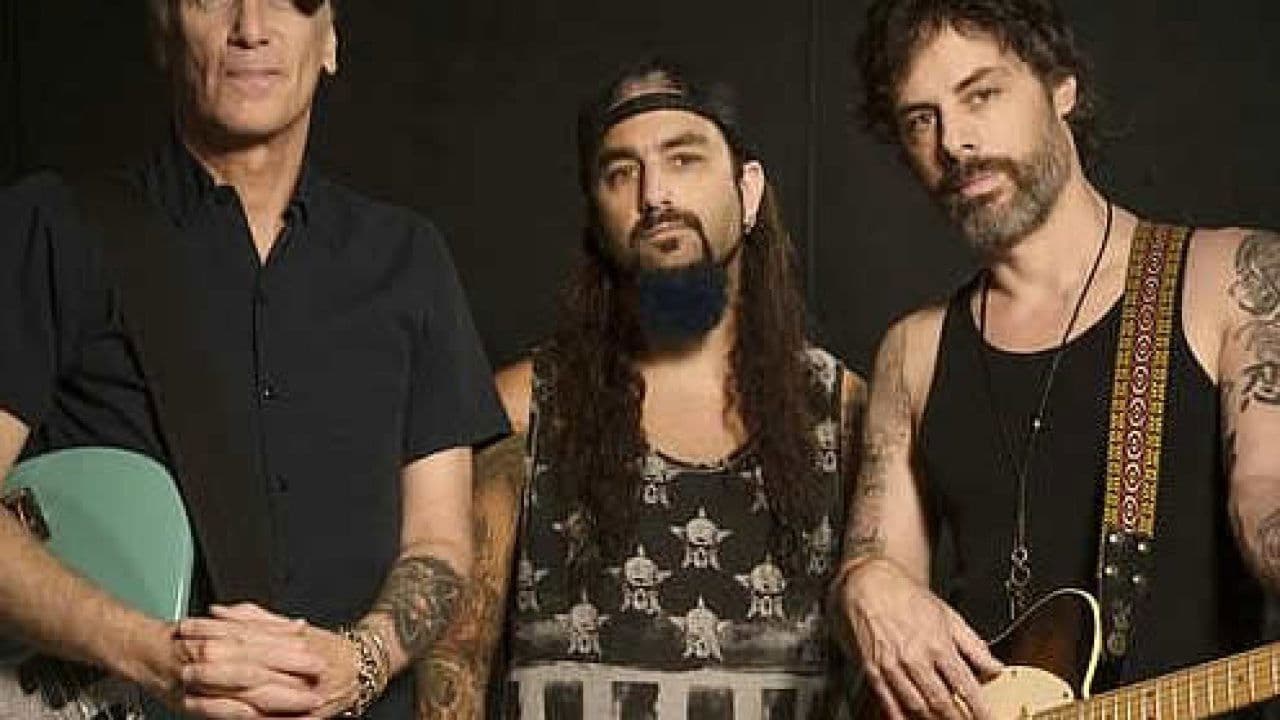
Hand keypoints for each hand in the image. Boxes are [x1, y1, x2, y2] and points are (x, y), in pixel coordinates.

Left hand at [176, 602, 359, 718]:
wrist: (364, 667)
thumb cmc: (326, 648)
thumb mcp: (292, 627)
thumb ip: (255, 618)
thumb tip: (218, 611)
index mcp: (290, 640)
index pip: (246, 633)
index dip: (214, 632)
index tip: (188, 630)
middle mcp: (296, 665)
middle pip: (249, 664)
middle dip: (214, 667)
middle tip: (186, 664)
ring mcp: (299, 693)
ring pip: (256, 695)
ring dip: (222, 696)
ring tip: (193, 694)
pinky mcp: (304, 716)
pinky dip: (245, 718)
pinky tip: (224, 716)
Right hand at [835, 558, 1001, 719]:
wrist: (868, 583)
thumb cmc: (906, 596)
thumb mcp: (948, 615)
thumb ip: (973, 645)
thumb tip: (995, 667)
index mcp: (938, 644)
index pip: (966, 686)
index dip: (980, 709)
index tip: (988, 718)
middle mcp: (915, 658)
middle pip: (942, 703)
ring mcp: (892, 666)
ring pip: (917, 707)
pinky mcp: (872, 671)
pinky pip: (888, 703)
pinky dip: (901, 718)